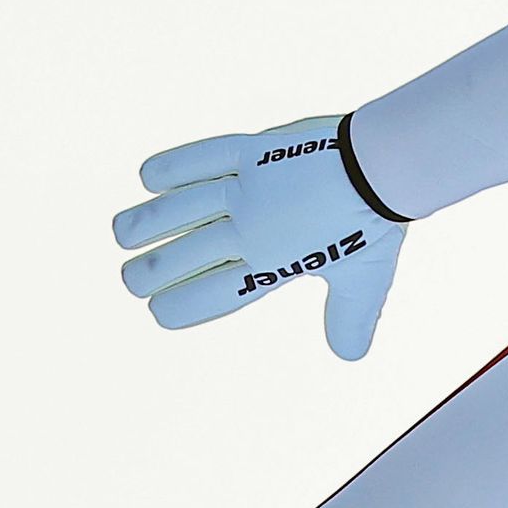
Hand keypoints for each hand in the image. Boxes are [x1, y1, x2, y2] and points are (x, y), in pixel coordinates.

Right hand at [112, 116, 407, 351]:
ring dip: (147, 222)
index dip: (181, 305)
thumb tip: (349, 356)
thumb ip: (350, 319)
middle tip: (129, 280)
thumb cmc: (375, 224)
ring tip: (122, 234)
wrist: (385, 164)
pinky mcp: (253, 150)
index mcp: (273, 263)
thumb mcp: (366, 281)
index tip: (158, 310)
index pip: (214, 292)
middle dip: (151, 271)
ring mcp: (248, 187)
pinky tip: (148, 176)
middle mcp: (251, 227)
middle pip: (185, 255)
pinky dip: (173, 166)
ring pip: (181, 207)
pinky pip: (202, 157)